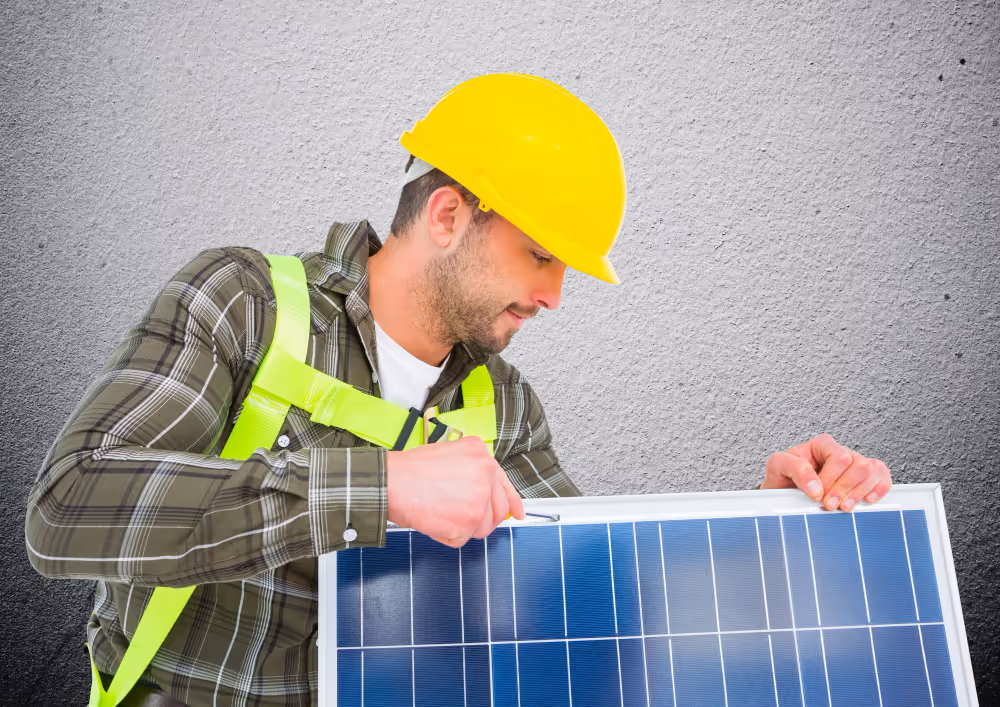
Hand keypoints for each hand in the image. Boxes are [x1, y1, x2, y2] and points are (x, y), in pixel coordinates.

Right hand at [386, 436, 524, 546]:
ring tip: (441, 512)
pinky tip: (434, 519)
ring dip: (462, 527)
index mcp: (481, 456)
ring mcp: (479, 499)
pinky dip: (446, 535)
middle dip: (480, 519)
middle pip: (496, 511)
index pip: (504, 484)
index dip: (512, 502)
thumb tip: (484, 492)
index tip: (517, 512)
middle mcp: (485, 475)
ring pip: (481, 528)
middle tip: (459, 517)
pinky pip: (462, 539)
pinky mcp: (468, 521)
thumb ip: (471, 471)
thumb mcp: (450, 454)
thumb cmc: (411, 470)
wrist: (392, 482)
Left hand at [762, 433, 891, 511]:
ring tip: (843, 507)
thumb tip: (816, 487)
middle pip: (859, 465)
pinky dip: (878, 490)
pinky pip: (883, 477)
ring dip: (859, 493)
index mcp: (821, 445)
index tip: (818, 495)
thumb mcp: (777, 467)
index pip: (839, 456)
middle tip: (829, 505)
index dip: (831, 479)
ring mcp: (855, 464)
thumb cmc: (783, 478)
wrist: (785, 494)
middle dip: (844, 489)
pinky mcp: (865, 478)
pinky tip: (865, 501)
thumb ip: (794, 469)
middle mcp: (840, 452)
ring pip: (873, 471)